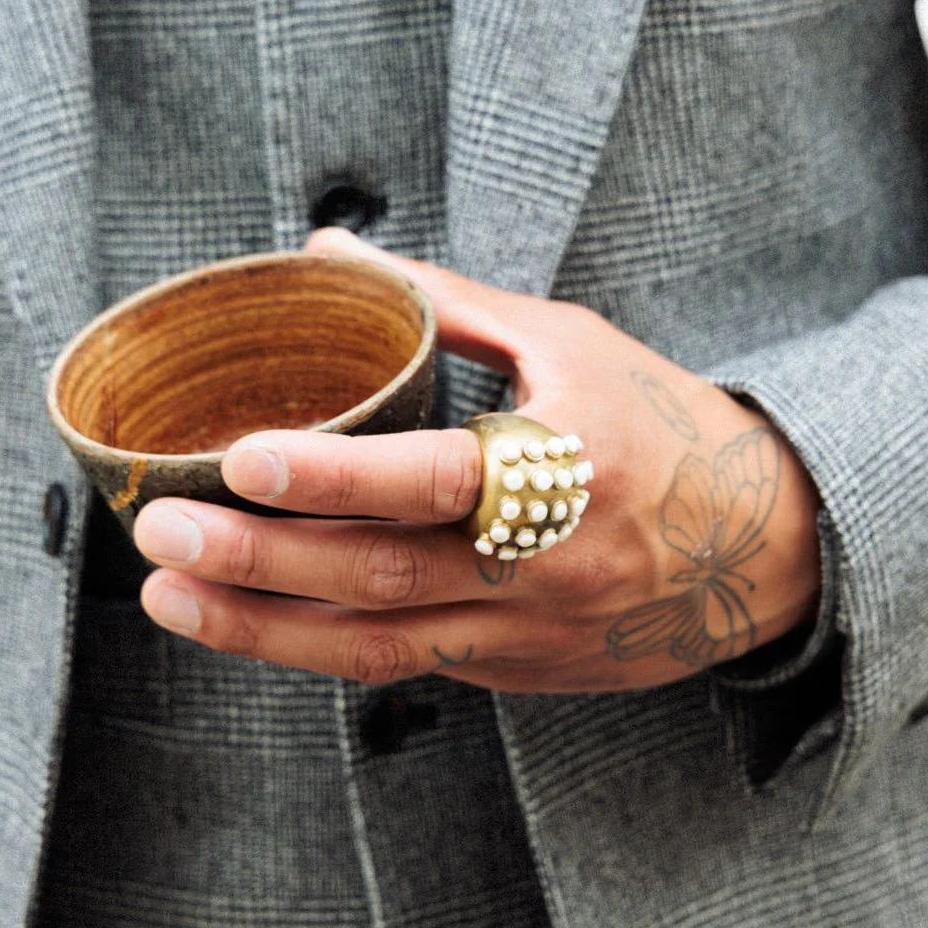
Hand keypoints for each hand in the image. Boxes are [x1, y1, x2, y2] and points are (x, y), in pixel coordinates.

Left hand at [133, 234, 821, 694]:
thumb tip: (327, 254)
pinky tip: (238, 623)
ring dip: (258, 626)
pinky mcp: (512, 673)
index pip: (433, 480)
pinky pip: (398, 665)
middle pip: (379, 574)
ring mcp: (524, 633)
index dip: (332, 478)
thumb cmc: (660, 426)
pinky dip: (310, 647)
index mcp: (567, 469)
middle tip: (160, 528)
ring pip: (373, 643)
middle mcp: (542, 566)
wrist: (767, 549)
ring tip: (167, 594)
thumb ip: (445, 303)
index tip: (241, 458)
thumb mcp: (570, 341)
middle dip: (257, 557)